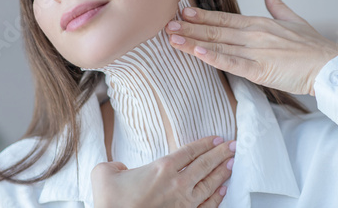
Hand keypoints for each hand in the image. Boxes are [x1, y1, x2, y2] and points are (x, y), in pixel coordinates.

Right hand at [91, 136, 235, 207]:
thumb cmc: (110, 202)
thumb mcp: (103, 173)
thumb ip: (113, 164)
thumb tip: (118, 167)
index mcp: (161, 168)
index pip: (190, 151)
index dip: (205, 143)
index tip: (217, 137)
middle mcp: (177, 184)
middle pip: (205, 164)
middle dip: (221, 153)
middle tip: (234, 146)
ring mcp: (183, 203)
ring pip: (210, 184)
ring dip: (223, 172)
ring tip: (233, 163)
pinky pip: (207, 206)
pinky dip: (218, 197)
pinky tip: (224, 190)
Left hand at [166, 0, 337, 95]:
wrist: (329, 64)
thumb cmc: (312, 46)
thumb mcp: (292, 18)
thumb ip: (276, 3)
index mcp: (259, 24)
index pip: (224, 19)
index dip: (202, 17)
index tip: (184, 13)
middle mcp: (253, 34)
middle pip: (215, 31)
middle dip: (189, 29)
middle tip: (167, 25)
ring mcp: (256, 51)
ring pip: (219, 45)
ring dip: (193, 42)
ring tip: (173, 38)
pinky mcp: (261, 69)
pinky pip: (233, 63)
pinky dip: (215, 58)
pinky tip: (198, 54)